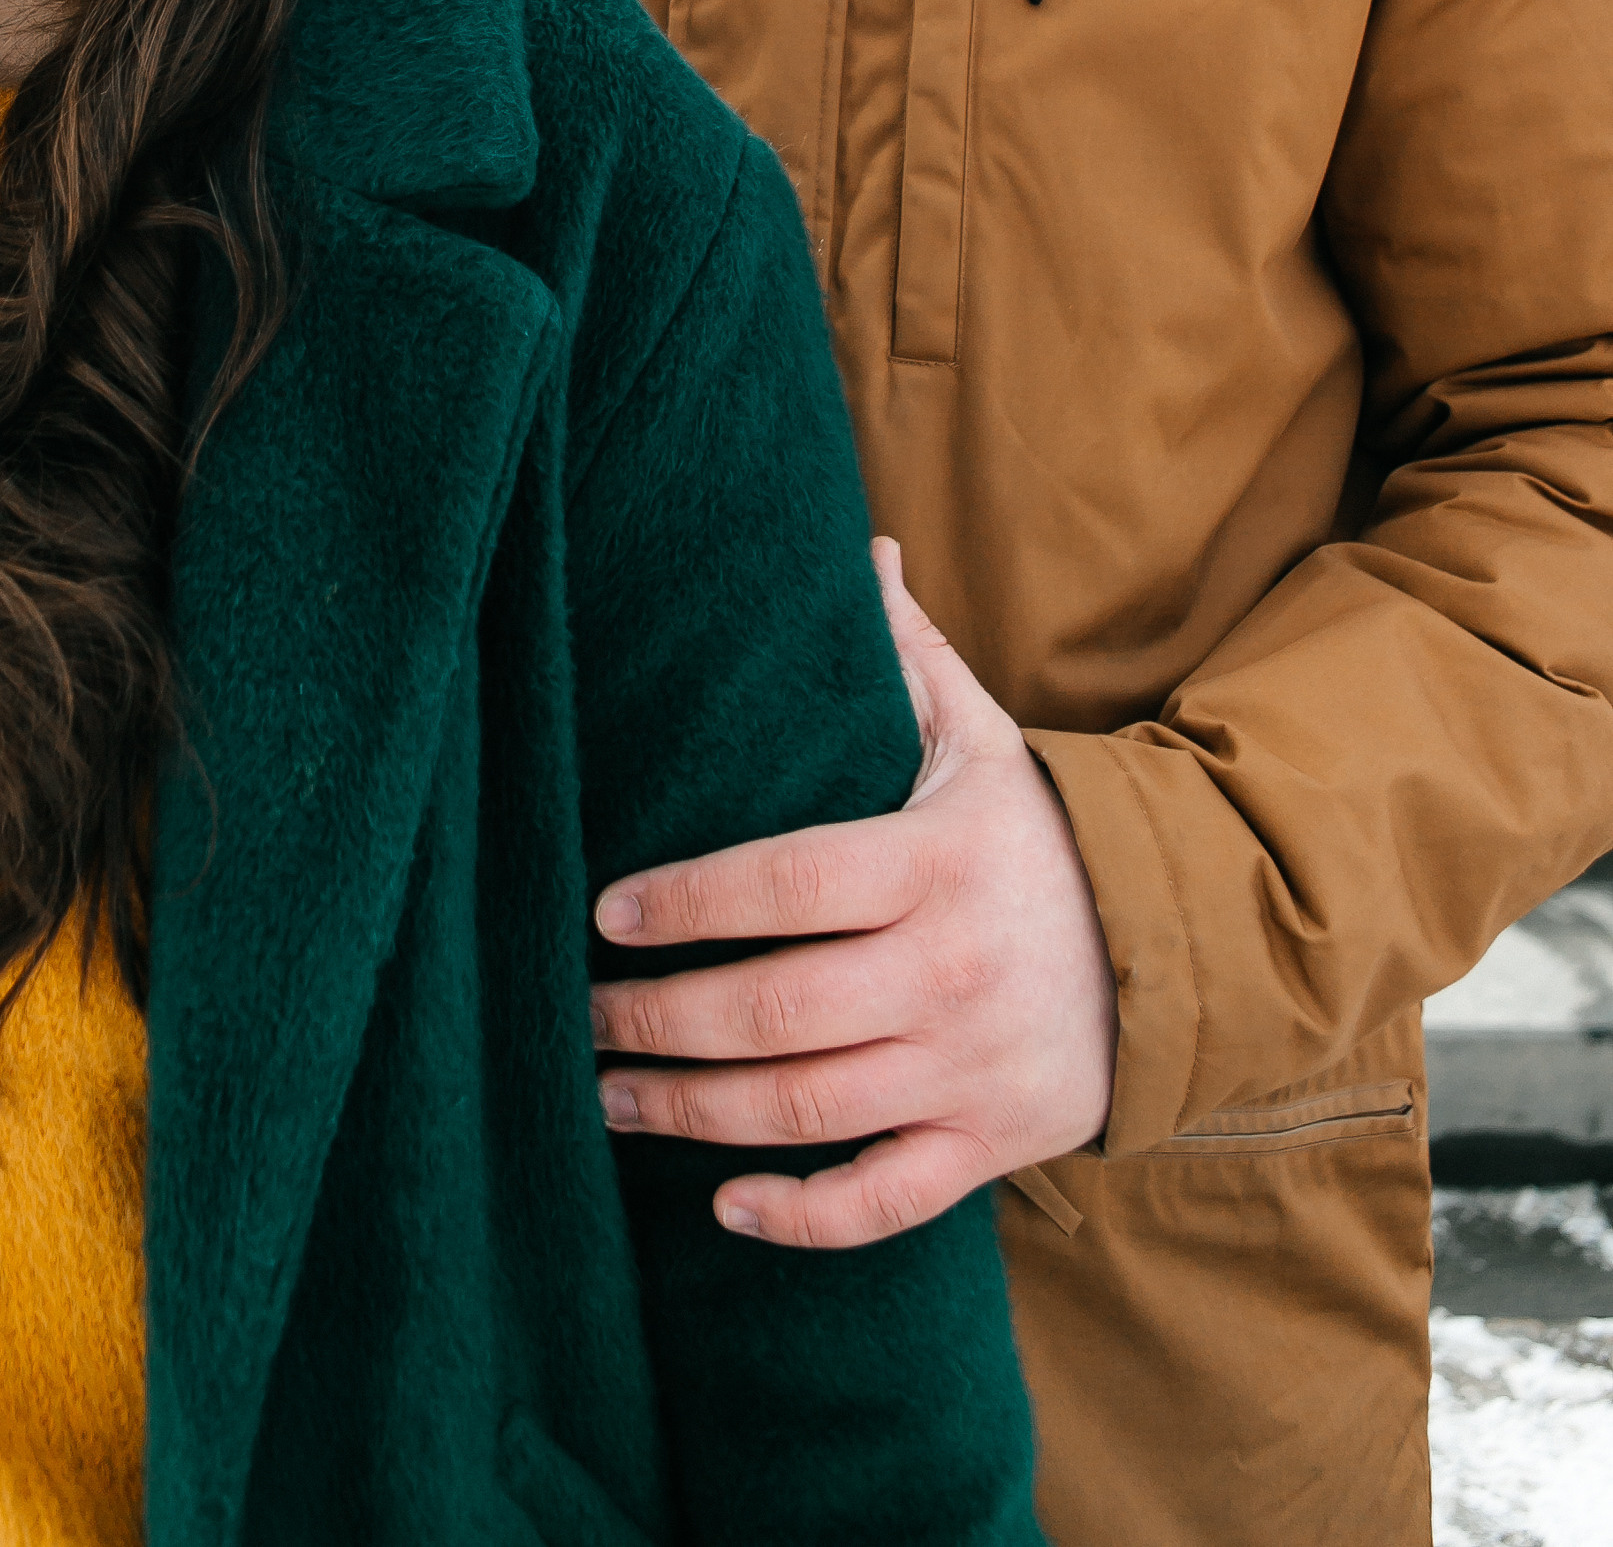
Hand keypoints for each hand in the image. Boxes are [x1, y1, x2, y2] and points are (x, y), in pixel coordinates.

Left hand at [590, 538, 1116, 1248]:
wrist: (1175, 948)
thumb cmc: (1036, 831)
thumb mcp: (980, 733)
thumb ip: (906, 649)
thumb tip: (859, 539)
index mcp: (933, 862)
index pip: (785, 883)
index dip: (688, 902)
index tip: (605, 911)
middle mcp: (947, 971)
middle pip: (775, 1009)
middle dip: (657, 1021)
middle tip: (579, 1016)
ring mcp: (968, 1069)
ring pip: (807, 1108)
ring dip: (693, 1113)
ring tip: (609, 1096)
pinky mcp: (989, 1145)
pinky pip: (884, 1200)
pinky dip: (801, 1215)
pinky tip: (723, 1201)